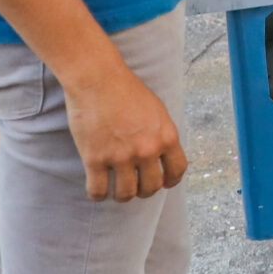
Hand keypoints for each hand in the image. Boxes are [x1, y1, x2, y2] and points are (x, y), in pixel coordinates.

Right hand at [65, 57, 185, 201]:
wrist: (97, 78)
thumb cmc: (126, 90)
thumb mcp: (157, 111)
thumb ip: (161, 135)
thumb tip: (163, 157)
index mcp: (166, 136)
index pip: (177, 171)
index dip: (170, 181)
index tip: (163, 182)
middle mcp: (147, 149)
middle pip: (151, 188)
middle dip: (144, 190)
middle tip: (135, 186)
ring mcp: (121, 156)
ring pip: (125, 194)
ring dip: (121, 195)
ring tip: (115, 188)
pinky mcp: (95, 159)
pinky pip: (98, 191)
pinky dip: (97, 194)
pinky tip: (96, 189)